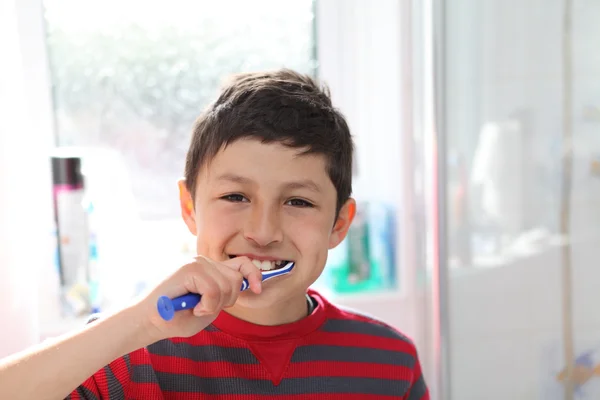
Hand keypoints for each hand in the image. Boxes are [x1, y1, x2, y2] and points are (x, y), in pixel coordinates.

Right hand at [136, 256, 261, 341]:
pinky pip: (213, 290)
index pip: (241, 263)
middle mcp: (205, 263)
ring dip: (213, 305)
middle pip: (236, 278)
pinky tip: (191, 307)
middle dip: (227, 300)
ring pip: (226, 285)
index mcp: (211, 270)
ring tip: (195, 308)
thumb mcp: (209, 309)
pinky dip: (206, 305)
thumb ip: (224, 296)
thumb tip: (244, 283)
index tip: (257, 289)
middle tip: (205, 308)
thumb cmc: (177, 318)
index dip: (253, 274)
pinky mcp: (189, 268)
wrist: (149, 322)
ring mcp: (196, 263)